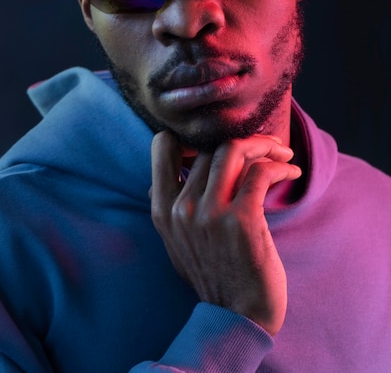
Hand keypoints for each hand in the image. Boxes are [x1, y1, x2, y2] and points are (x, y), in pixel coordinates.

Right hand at [150, 131, 301, 335]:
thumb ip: (173, 206)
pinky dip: (279, 165)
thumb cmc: (214, 274)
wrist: (237, 317)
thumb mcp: (178, 240)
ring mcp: (210, 214)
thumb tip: (172, 172)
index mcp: (162, 209)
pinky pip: (261, 172)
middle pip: (209, 145)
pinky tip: (291, 170)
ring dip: (263, 144)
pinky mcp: (242, 220)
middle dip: (244, 139)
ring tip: (281, 153)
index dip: (191, 136)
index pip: (162, 146)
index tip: (219, 142)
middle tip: (268, 146)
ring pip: (234, 149)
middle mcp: (182, 208)